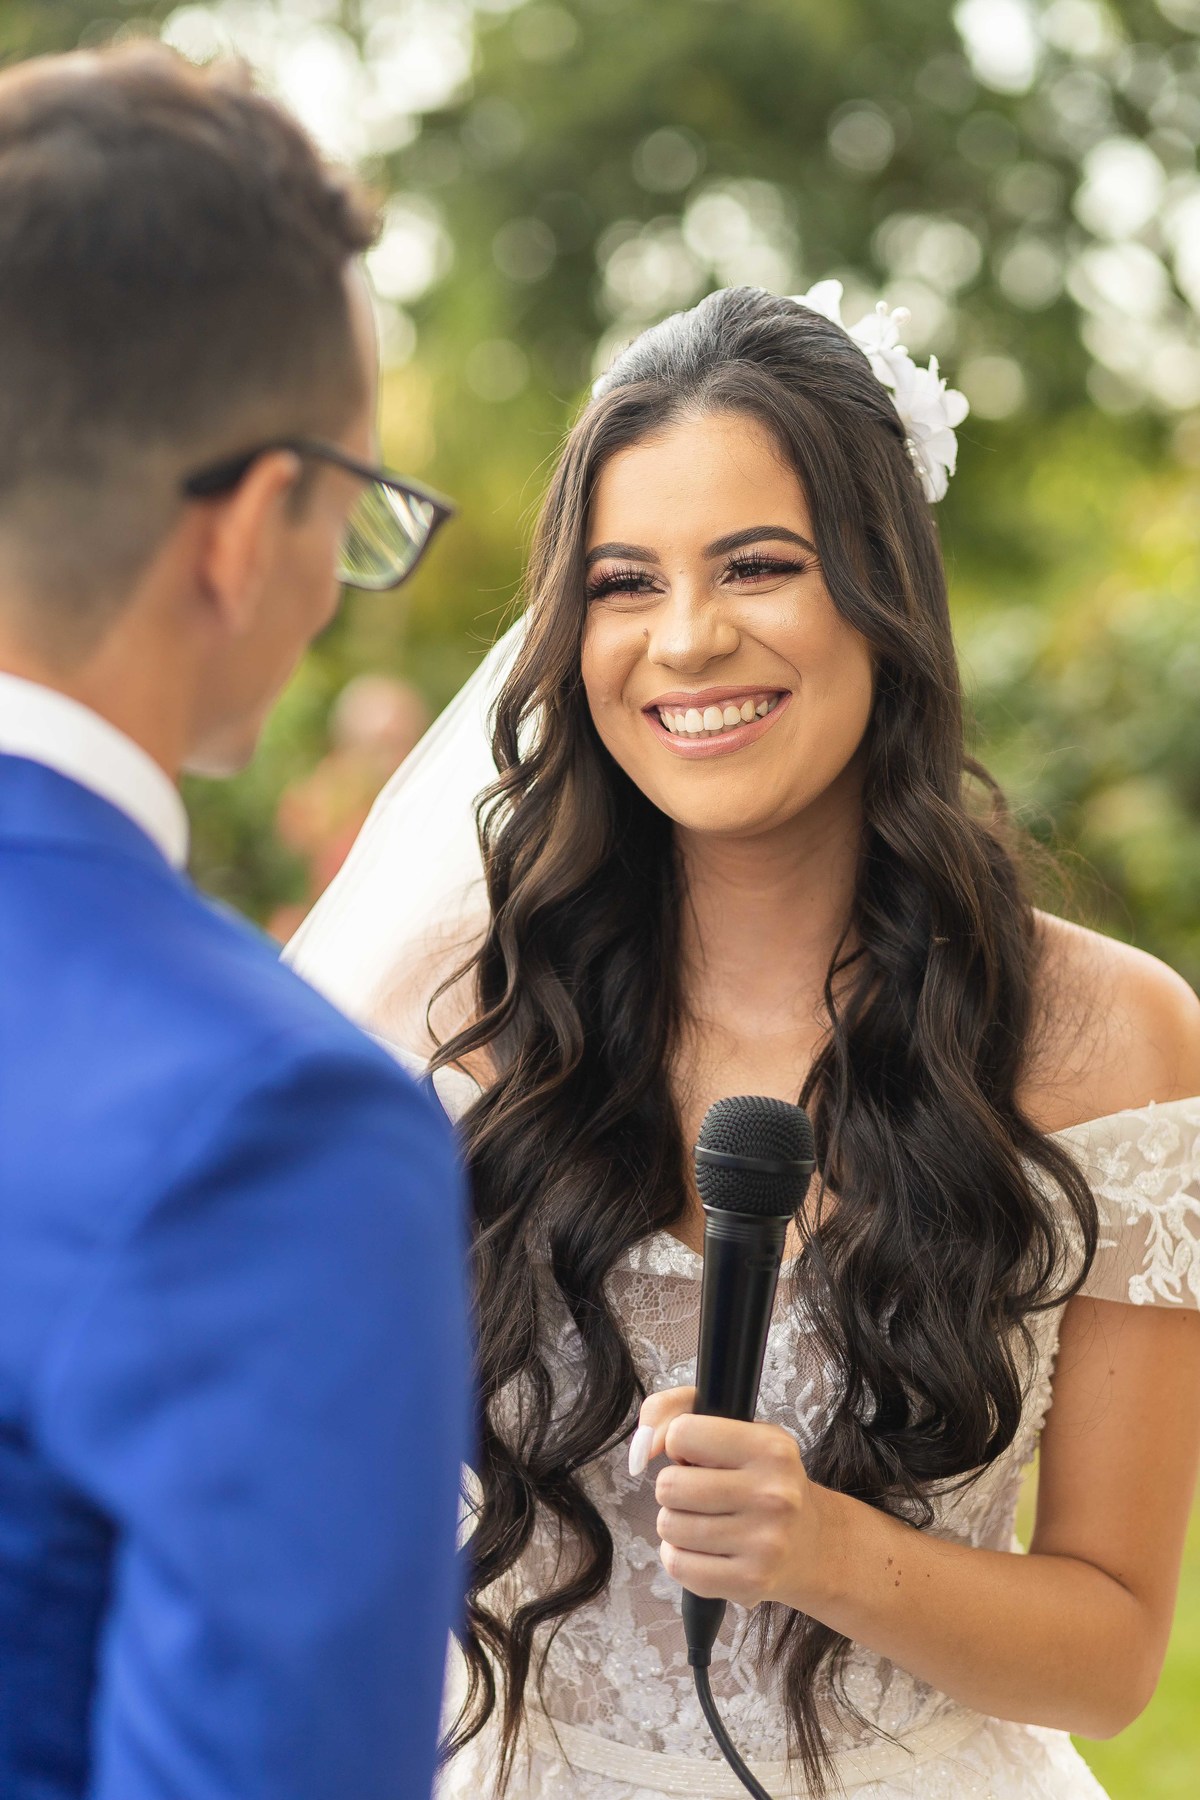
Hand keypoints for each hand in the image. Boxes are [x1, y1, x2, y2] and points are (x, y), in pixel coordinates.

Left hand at [628, 1386, 828, 1611]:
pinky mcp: (749, 1583)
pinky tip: (704, 1550)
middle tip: (702, 1493)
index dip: (680, 1444)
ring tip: (706, 1520)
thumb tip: (640, 1448)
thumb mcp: (737, 1427)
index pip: (683, 1433)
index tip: (699, 1457)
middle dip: (674, 1488)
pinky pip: (677, 1565)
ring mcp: (763, 1543)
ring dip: (676, 1522)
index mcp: (771, 1448)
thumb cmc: (761, 1478)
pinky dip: (679, 1556)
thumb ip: (675, 1412)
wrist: (813, 1544)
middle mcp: (773, 1495)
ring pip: (668, 1525)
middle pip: (668, 1485)